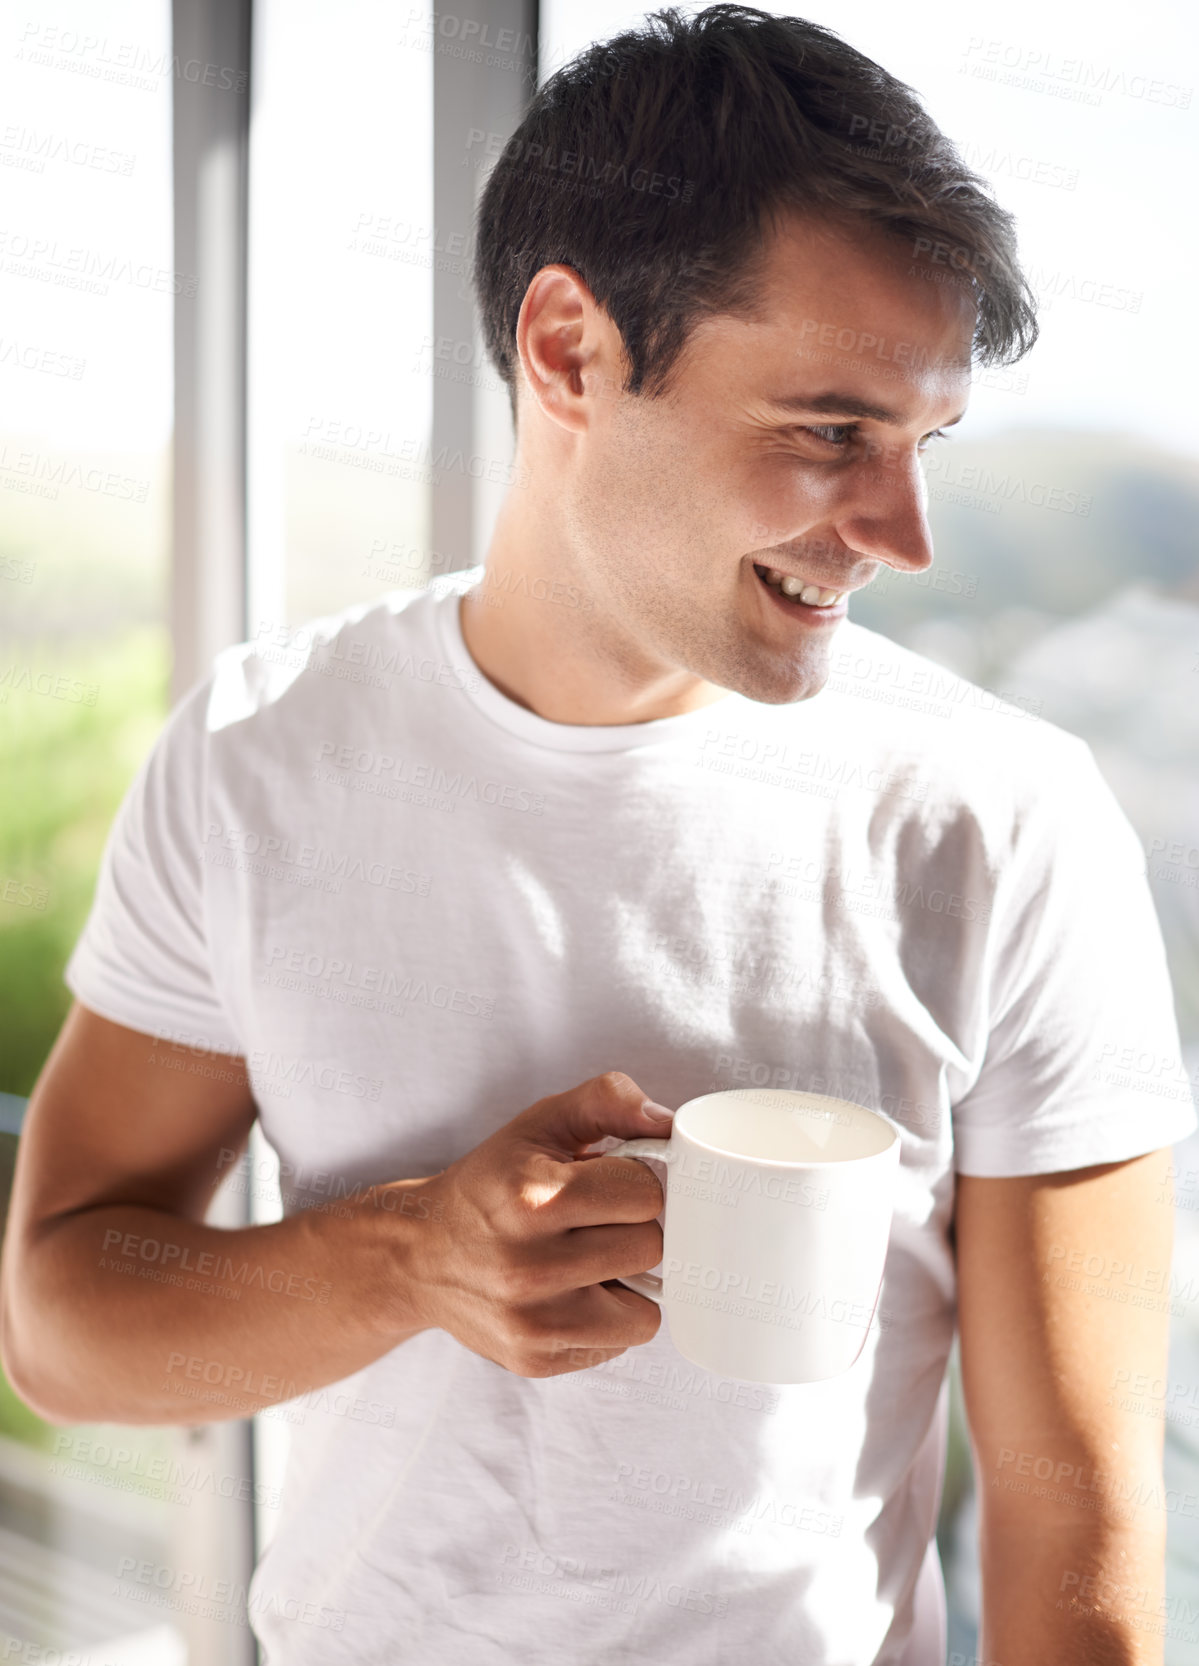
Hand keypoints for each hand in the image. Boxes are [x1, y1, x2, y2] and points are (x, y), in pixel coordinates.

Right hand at [404, 1072, 672, 1377]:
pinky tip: (572, 1293)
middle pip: (649, 1248)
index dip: (633, 1182)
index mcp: (533, 1199)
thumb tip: (668, 1122)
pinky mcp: (537, 1360)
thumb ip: (608, 1100)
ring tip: (586, 1258)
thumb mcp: (540, 1124)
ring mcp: (533, 1322)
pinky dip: (608, 1316)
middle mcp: (530, 1266)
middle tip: (594, 1221)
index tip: (607, 1183)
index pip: (645, 1193)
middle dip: (630, 1228)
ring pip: (647, 1307)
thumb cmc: (491, 1183)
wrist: (419, 1255)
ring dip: (626, 1279)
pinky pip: (622, 1341)